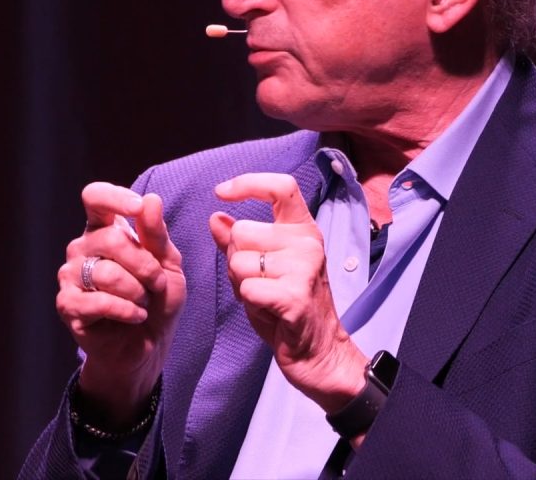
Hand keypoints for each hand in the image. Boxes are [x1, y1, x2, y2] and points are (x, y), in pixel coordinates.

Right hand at [56, 182, 185, 426]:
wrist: (149, 345)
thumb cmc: (158, 299)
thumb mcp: (168, 263)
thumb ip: (157, 234)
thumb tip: (150, 199)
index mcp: (104, 229)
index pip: (95, 197)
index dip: (114, 197)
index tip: (138, 207)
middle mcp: (82, 248)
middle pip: (110, 238)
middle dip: (145, 264)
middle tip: (157, 283)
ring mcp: (70, 276)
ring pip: (105, 273)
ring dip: (137, 291)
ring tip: (143, 303)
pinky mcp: (68, 305)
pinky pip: (98, 301)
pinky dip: (127, 310)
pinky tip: (135, 316)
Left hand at [209, 173, 366, 413]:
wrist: (319, 352)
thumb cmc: (288, 308)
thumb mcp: (262, 269)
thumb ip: (238, 242)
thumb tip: (216, 216)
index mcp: (303, 230)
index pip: (281, 187)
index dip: (248, 183)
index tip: (221, 191)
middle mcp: (308, 243)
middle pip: (242, 232)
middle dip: (236, 260)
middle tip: (259, 283)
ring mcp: (305, 268)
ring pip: (239, 262)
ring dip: (242, 285)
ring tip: (266, 299)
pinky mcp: (296, 296)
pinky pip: (247, 288)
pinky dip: (249, 303)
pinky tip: (269, 312)